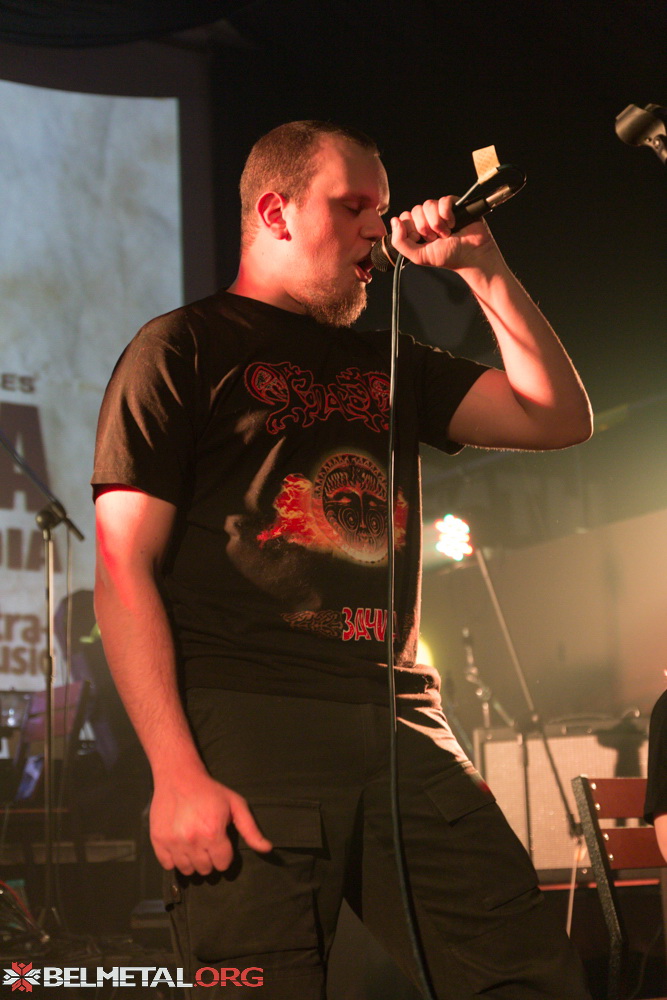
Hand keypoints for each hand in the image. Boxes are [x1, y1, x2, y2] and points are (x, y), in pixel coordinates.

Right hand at [149, 769, 272, 874]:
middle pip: (205, 869)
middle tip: (208, 843)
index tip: (221, 844)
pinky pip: (168, 865)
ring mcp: (173, 842)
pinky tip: (181, 846)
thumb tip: (267, 849)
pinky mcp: (158, 841)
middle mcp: (192, 841)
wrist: (179, 777)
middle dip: (209, 859)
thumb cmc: (210, 791)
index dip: (224, 855)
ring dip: (193, 861)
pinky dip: (175, 860)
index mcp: (213, 833)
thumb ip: (251, 830)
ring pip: (187, 870)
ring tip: (195, 845)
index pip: (222, 864)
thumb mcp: (236, 805)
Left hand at [389, 196, 499, 271]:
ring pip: (428, 204)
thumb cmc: (448, 257)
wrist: (471, 255)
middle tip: (436, 239)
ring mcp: (440, 210)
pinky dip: (447, 215)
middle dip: (425, 228)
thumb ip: (400, 242)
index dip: (411, 229)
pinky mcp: (454, 204)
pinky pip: (443, 201)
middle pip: (416, 210)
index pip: (404, 217)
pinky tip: (454, 224)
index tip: (421, 240)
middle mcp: (428, 218)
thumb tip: (394, 220)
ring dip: (437, 223)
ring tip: (446, 234)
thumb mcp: (418, 256)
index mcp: (417, 228)